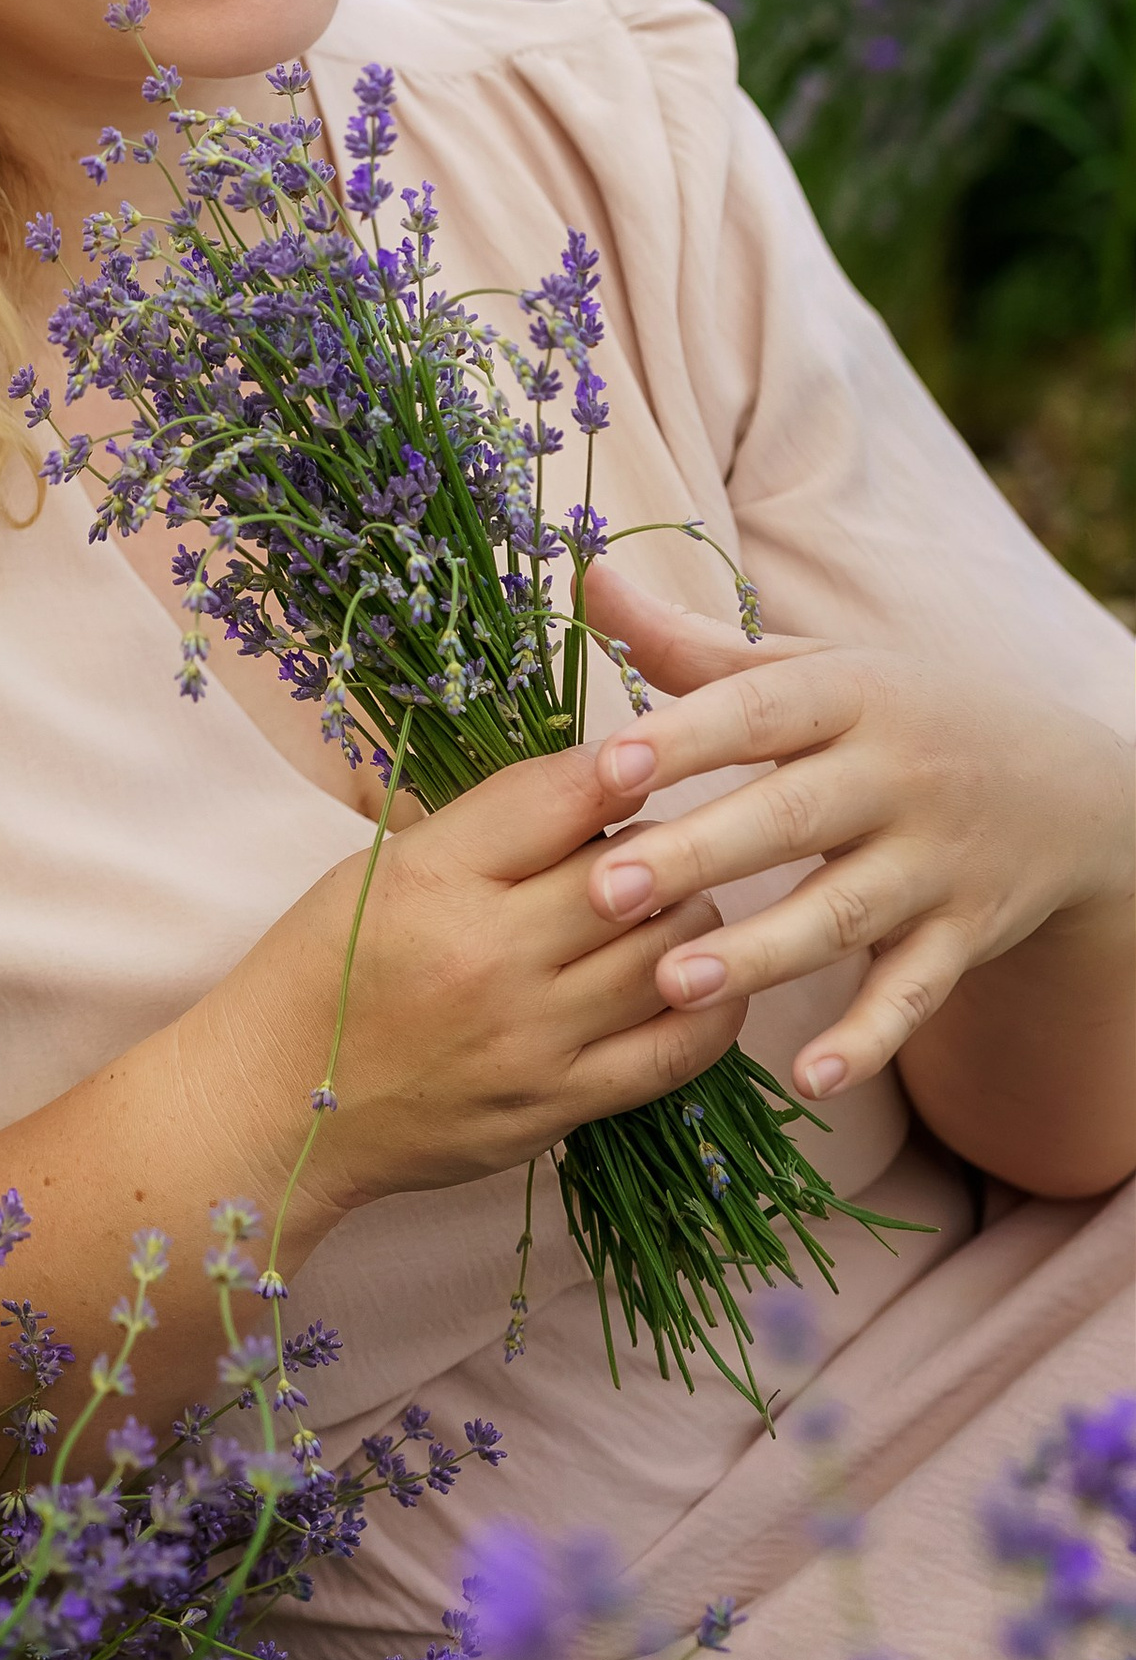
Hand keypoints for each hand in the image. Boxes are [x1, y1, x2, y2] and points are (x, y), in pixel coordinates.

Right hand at [214, 740, 749, 1229]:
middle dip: (663, 843)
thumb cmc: (323, 971)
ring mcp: (529, 1038)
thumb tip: (597, 785)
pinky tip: (707, 977)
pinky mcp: (556, 1105)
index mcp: (431, 879)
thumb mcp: (379, 870)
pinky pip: (675, 1050)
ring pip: (670, 953)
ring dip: (691, 915)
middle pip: (632, 872)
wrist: (275, 1105)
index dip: (618, 764)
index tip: (645, 753)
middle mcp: (487, 957)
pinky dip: (713, 1005)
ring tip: (676, 904)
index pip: (556, 796)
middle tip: (656, 841)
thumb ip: (485, 831)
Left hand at [574, 559, 1135, 1107]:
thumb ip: (695, 643)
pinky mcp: (965, 936)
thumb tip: (586, 576)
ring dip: (762, 952)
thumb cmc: (896, 716)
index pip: (760, 712)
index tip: (604, 765)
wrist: (1072, 787)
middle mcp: (897, 776)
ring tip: (672, 983)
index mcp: (850, 697)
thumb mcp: (816, 667)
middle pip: (791, 815)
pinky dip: (870, 1038)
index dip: (683, 736)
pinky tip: (810, 1082)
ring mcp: (936, 862)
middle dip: (698, 852)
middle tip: (603, 891)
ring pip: (844, 912)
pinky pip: (916, 993)